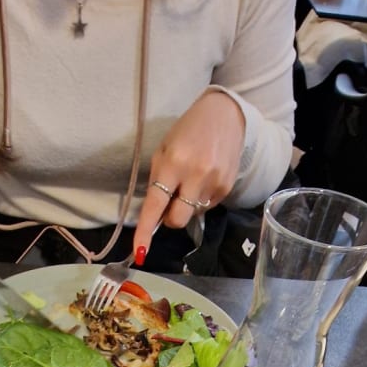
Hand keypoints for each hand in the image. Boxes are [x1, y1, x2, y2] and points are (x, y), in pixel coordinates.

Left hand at [133, 91, 245, 258]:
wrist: (225, 115)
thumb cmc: (187, 132)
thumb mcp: (164, 150)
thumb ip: (158, 181)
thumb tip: (156, 215)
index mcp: (174, 163)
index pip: (156, 204)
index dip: (146, 230)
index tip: (140, 251)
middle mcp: (196, 175)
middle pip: (178, 220)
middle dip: (170, 218)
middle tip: (171, 201)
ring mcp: (214, 183)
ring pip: (193, 215)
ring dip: (187, 205)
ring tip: (192, 180)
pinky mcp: (227, 187)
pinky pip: (207, 207)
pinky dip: (201, 199)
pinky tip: (204, 179)